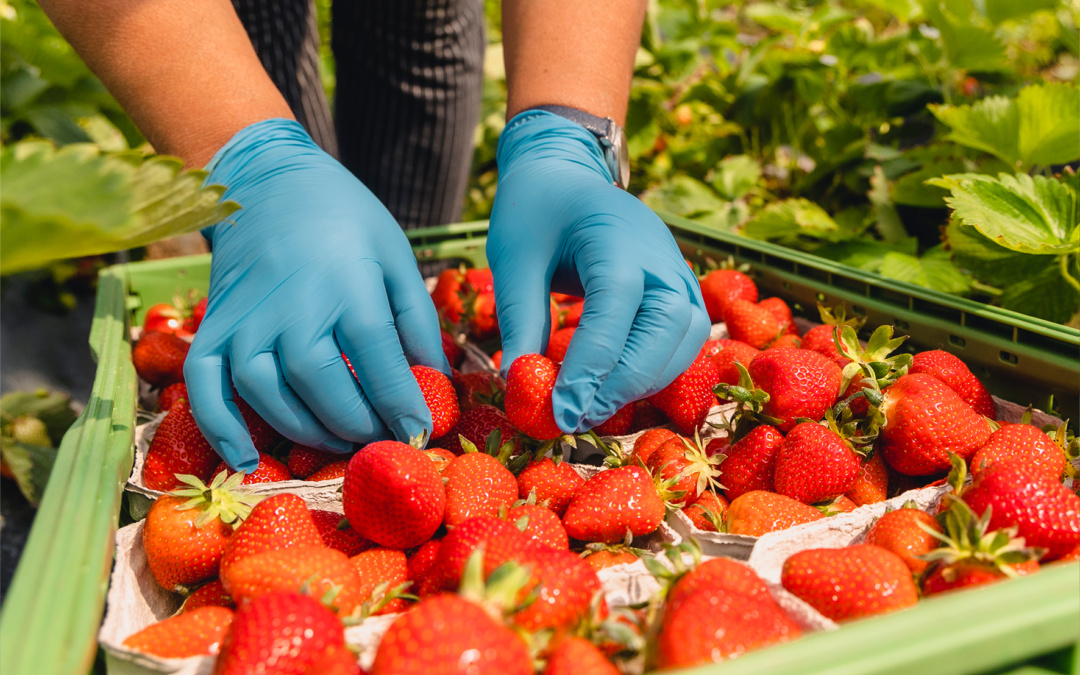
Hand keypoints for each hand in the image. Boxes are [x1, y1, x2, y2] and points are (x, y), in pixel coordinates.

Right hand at [186, 119, 446, 470]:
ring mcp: (247, 320)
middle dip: (358, 426)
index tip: (420, 433)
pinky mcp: (214, 328)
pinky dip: (220, 429)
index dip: (401, 406)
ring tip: (341, 441)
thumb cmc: (346, 221)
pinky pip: (205, 387)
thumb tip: (435, 381)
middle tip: (381, 439)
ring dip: (308, 433)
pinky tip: (245, 460)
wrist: (269, 183)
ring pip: (270, 396)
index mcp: (348, 286)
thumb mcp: (396, 257)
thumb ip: (416, 320)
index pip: (379, 363)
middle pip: (324, 388)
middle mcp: (293, 307)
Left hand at [488, 110, 709, 432]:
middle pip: (665, 331)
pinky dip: (655, 370)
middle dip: (623, 383)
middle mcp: (660, 255)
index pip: (615, 310)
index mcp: (616, 236)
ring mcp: (677, 271)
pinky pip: (683, 340)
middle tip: (576, 417)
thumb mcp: (513, 258)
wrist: (567, 174)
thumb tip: (520, 382)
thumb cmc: (536, 210)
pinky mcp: (680, 290)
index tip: (561, 409)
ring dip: (643, 382)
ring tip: (592, 408)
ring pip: (684, 342)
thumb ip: (520, 318)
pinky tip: (615, 388)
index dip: (591, 366)